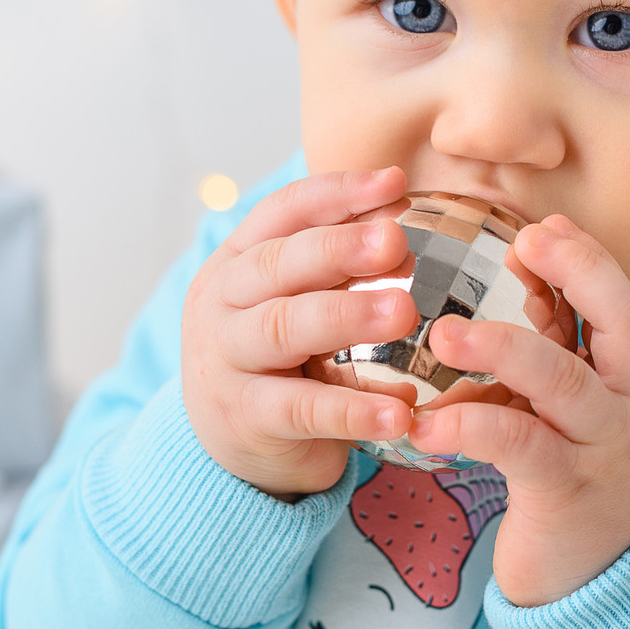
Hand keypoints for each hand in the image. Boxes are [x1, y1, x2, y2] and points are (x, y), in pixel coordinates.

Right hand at [183, 167, 418, 498]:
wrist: (229, 447)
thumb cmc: (280, 359)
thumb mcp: (294, 301)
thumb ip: (335, 265)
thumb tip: (407, 217)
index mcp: (238, 260)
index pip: (284, 211)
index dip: (338, 193)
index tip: (395, 182)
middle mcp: (222, 301)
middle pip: (278, 263)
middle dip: (339, 248)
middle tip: (396, 241)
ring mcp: (227, 360)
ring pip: (284, 328)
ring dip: (346, 316)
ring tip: (405, 313)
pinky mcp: (245, 418)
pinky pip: (302, 409)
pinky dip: (352, 411)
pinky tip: (399, 413)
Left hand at [409, 215, 629, 606]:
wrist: (611, 590)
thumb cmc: (581, 482)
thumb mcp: (581, 414)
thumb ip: (558, 353)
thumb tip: (516, 276)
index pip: (626, 306)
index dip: (589, 262)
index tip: (542, 228)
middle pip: (628, 327)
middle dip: (583, 274)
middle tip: (527, 241)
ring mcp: (606, 453)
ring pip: (565, 384)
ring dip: (505, 347)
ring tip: (447, 332)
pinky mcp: (567, 496)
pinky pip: (519, 447)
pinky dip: (470, 426)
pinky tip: (423, 422)